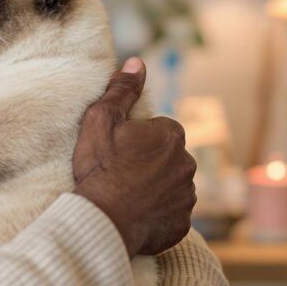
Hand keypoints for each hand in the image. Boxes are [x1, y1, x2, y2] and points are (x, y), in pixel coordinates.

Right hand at [72, 58, 196, 256]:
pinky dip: (156, 212)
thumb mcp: (101, 119)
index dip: (135, 139)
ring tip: (125, 195)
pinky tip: (134, 213)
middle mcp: (187, 163)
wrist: (101, 219)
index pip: (158, 130)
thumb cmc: (99, 167)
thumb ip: (122, 90)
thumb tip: (137, 62)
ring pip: (171, 184)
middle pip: (166, 157)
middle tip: (119, 172)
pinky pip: (171, 212)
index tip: (118, 150)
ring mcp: (186, 195)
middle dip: (149, 162)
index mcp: (170, 134)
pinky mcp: (182, 223)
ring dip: (154, 187)